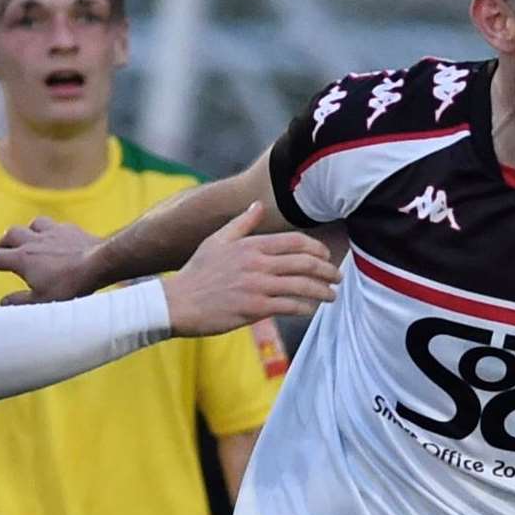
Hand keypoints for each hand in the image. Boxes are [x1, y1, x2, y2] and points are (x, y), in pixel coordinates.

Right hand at [0, 216, 100, 302]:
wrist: (100, 262)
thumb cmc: (71, 284)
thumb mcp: (42, 300)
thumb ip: (20, 302)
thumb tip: (3, 302)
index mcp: (22, 258)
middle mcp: (34, 241)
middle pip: (10, 236)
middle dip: (1, 244)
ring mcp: (53, 232)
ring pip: (31, 225)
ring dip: (24, 231)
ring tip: (23, 238)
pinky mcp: (70, 229)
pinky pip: (54, 225)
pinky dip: (48, 230)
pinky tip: (54, 237)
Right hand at [161, 203, 339, 335]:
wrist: (177, 302)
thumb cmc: (197, 272)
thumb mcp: (216, 240)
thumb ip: (241, 223)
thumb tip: (258, 205)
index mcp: (251, 245)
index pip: (295, 242)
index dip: (317, 249)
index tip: (326, 256)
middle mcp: (257, 263)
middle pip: (304, 263)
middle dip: (327, 270)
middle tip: (337, 276)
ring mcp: (257, 286)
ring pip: (302, 286)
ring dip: (322, 291)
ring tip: (331, 295)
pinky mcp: (254, 308)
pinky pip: (289, 306)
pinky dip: (305, 307)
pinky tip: (311, 309)